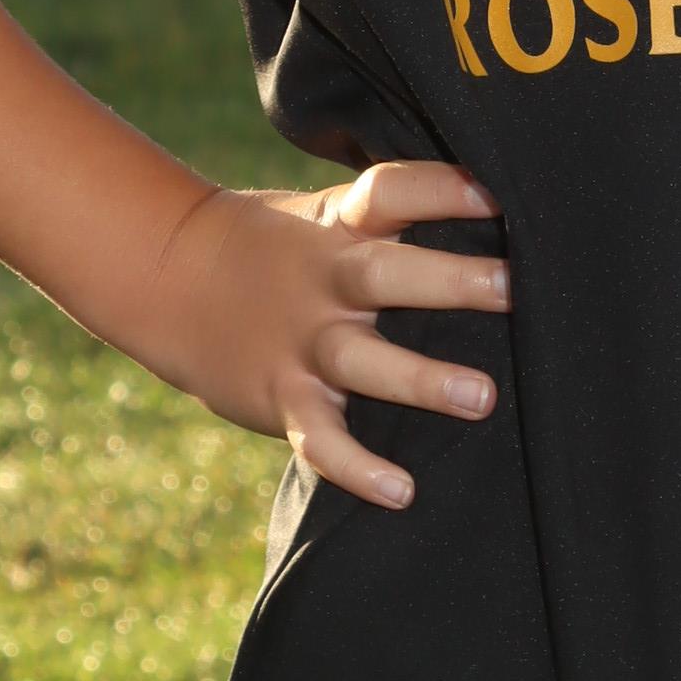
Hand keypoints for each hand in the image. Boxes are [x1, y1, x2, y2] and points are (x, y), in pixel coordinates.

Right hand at [141, 160, 508, 512]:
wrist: (167, 277)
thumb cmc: (280, 247)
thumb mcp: (326, 215)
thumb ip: (393, 218)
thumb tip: (496, 211)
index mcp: (340, 225)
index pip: (390, 192)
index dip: (440, 189)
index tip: (495, 192)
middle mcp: (323, 281)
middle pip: (384, 274)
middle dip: (449, 281)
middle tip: (513, 289)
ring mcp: (301, 343)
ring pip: (361, 361)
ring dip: (419, 378)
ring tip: (480, 397)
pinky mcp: (281, 398)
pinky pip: (319, 440)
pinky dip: (356, 467)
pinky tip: (401, 491)